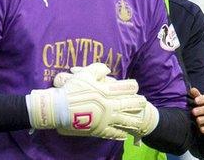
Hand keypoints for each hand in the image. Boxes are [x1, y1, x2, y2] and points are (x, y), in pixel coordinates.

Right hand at [26, 63, 158, 140]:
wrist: (59, 108)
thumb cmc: (70, 90)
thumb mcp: (83, 75)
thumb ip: (97, 70)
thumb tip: (107, 69)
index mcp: (105, 91)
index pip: (122, 88)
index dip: (130, 87)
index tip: (135, 86)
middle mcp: (108, 105)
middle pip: (126, 104)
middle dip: (136, 103)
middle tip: (144, 102)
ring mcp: (105, 119)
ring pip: (123, 120)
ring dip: (132, 119)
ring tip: (139, 120)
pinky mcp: (99, 129)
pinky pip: (112, 132)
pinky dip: (119, 133)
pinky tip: (124, 134)